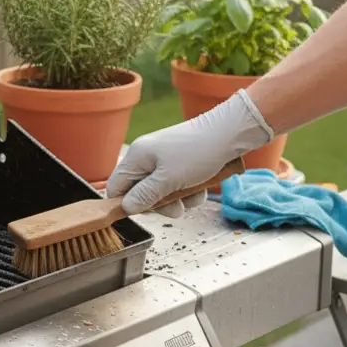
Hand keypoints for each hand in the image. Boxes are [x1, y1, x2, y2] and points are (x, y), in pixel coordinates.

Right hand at [106, 90, 272, 216]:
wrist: (230, 134)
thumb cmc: (198, 152)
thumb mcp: (168, 180)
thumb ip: (145, 196)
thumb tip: (126, 208)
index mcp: (136, 156)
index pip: (116, 187)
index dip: (126, 204)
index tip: (146, 212)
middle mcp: (146, 157)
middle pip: (140, 193)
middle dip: (160, 204)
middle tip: (177, 206)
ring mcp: (164, 160)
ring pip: (162, 193)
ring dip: (179, 200)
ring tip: (194, 194)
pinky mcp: (180, 164)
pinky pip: (178, 187)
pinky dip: (189, 192)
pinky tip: (201, 188)